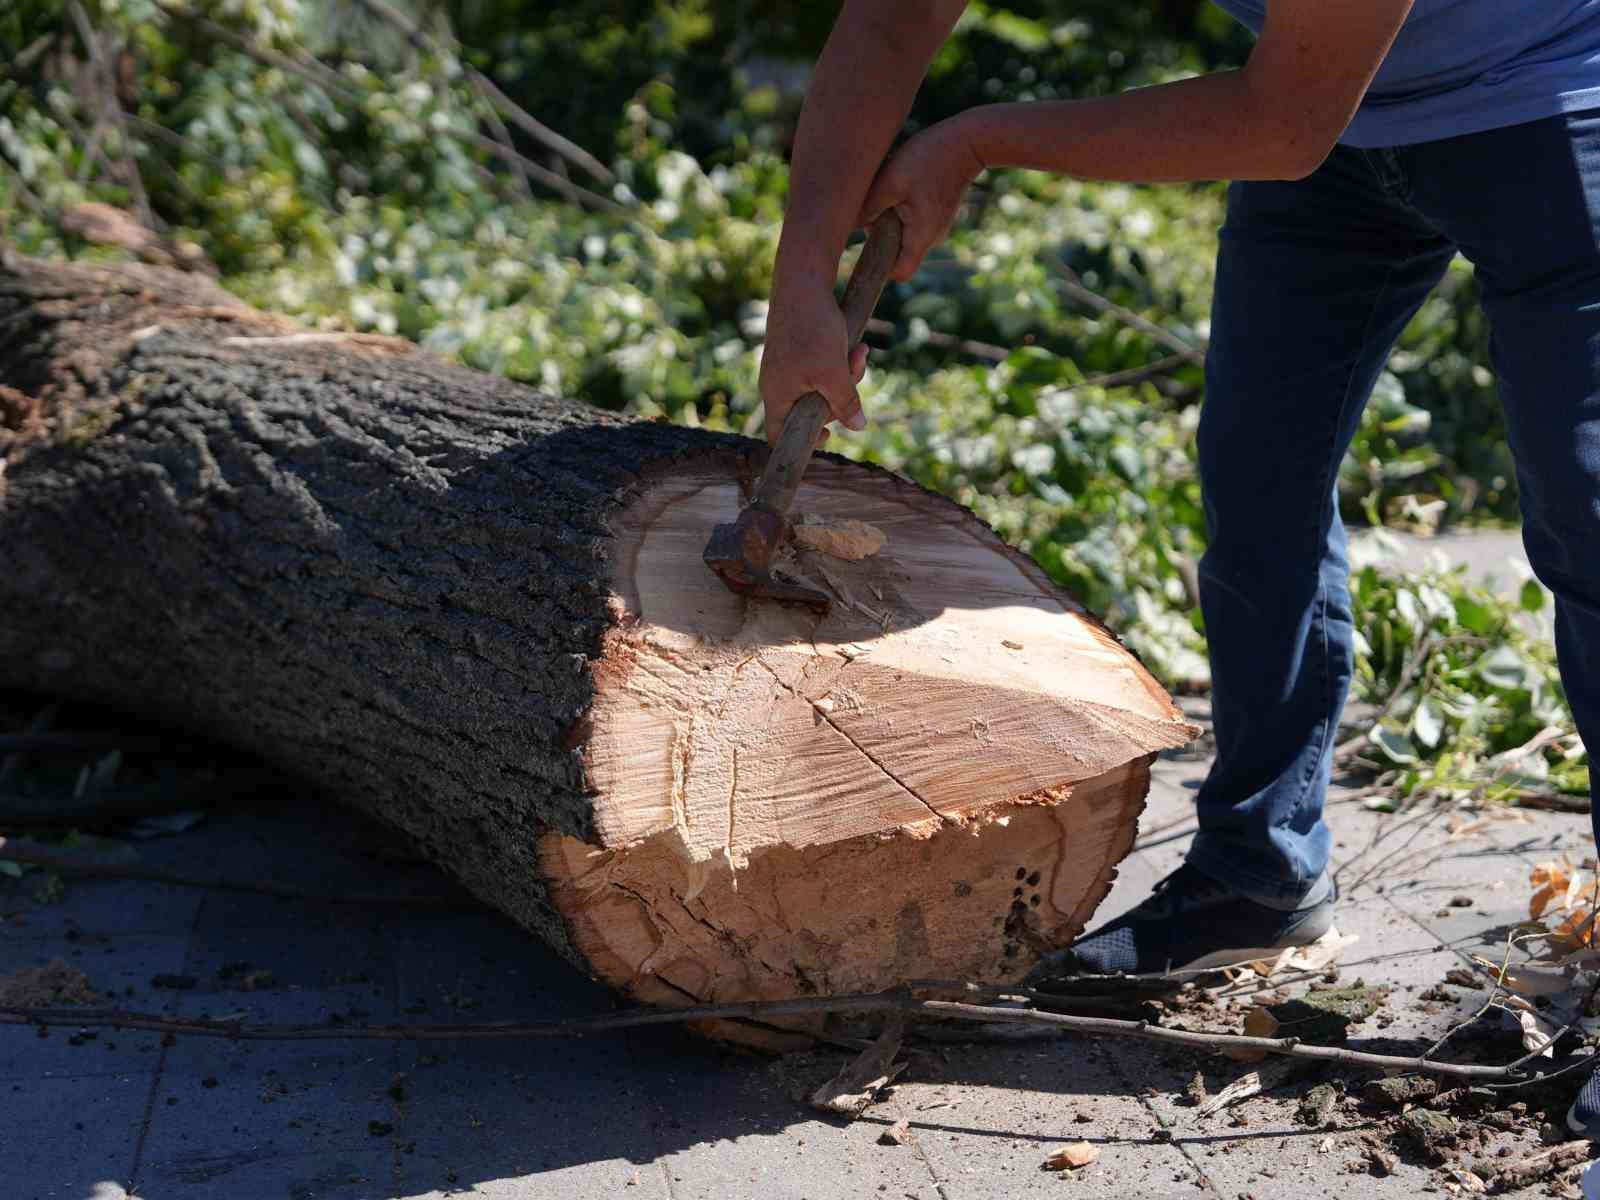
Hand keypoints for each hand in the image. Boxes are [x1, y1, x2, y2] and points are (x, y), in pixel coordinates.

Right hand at [760, 285, 870, 445]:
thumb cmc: (811, 329)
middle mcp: (780, 385)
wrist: (803, 283)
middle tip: (855, 371)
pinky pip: (826, 369)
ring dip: (848, 375)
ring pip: (824, 388)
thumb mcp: (833, 372)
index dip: (801, 443)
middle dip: (841, 396)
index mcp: (777, 395)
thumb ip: (845, 403)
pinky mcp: (802, 353)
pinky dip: (842, 361)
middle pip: (812, 410)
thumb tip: (858, 427)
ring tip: (860, 353)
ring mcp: (790, 368)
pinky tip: (858, 347)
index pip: (779, 435)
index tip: (827, 435)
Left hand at [859, 116, 982, 281]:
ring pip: (904, 235)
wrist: (966, 142)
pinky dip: (901, 210)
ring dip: (890, 219)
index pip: (900, 273)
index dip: (881, 267)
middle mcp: (931, 238)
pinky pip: (913, 221)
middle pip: (898, 253)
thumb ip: (868, 207)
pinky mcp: (936, 213)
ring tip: (889, 191)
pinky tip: (900, 185)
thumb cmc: (928, 160)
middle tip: (874, 207)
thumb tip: (848, 226)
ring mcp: (936, 226)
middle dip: (881, 236)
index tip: (867, 248)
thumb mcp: (891, 181)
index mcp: (920, 237)